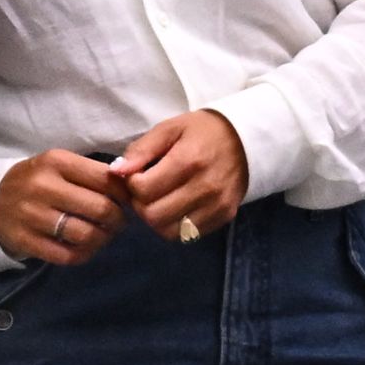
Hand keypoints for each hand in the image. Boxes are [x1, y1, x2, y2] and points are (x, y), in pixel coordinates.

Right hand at [0, 149, 129, 265]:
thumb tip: (129, 187)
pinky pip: (67, 255)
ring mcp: (32, 215)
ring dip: (103, 239)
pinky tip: (84, 248)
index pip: (105, 179)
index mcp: (55, 161)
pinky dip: (83, 254)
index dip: (125, 194)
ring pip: (86, 235)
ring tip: (102, 235)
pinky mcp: (24, 240)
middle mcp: (43, 186)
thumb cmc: (34, 181)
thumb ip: (90, 173)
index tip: (127, 202)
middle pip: (100, 209)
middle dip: (118, 220)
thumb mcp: (57, 166)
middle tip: (118, 223)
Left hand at [110, 110, 248, 240]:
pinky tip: (176, 206)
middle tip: (146, 190)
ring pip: (169, 232)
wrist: (247, 141)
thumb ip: (142, 150)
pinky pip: (188, 235)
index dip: (132, 184)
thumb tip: (117, 171)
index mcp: (188, 161)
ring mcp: (217, 206)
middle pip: (153, 215)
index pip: (143, 189)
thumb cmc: (203, 131)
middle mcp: (205, 187)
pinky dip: (175, 225)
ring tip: (159, 200)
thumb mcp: (170, 128)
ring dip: (156, 219)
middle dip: (141, 205)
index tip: (137, 174)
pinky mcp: (224, 217)